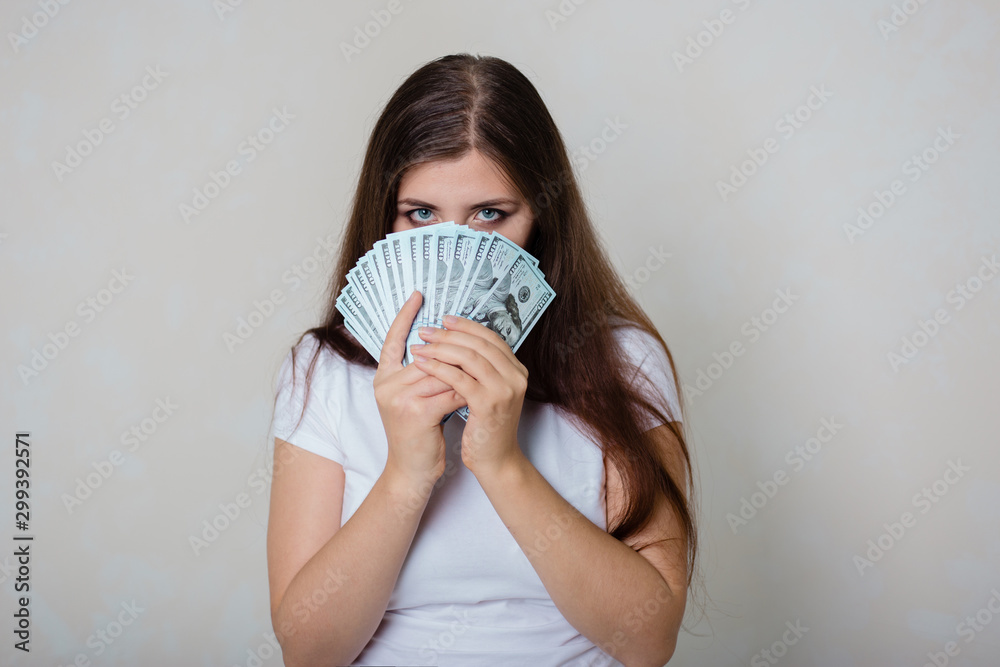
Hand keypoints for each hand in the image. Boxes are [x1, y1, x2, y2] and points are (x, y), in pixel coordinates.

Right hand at [373, 291, 465, 488]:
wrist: (411, 471)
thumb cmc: (417, 433)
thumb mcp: (414, 398)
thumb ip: (423, 373)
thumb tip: (449, 346)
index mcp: (383, 378)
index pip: (391, 339)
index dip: (404, 316)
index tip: (418, 294)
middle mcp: (386, 385)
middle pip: (428, 356)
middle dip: (455, 353)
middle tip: (477, 342)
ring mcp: (399, 399)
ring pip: (442, 373)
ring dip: (465, 373)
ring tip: (483, 371)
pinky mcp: (416, 414)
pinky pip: (450, 392)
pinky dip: (467, 392)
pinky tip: (479, 392)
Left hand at [409, 314, 527, 478]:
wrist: (496, 460)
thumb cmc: (486, 426)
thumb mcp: (489, 392)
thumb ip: (482, 369)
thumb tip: (456, 342)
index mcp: (516, 370)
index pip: (490, 337)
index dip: (466, 326)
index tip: (444, 320)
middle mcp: (515, 377)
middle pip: (479, 344)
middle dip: (449, 335)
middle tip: (426, 331)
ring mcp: (504, 390)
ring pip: (469, 358)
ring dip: (440, 349)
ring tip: (420, 347)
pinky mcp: (489, 405)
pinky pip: (459, 379)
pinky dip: (438, 369)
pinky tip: (422, 365)